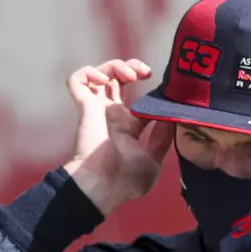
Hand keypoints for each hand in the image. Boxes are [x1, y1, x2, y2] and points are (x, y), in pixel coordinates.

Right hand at [62, 59, 174, 215]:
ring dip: (115, 66)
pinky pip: (76, 79)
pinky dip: (88, 73)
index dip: (148, 89)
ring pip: (99, 74)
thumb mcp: (154, 160)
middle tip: (145, 72)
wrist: (103, 185)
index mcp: (128, 127)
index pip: (136, 98)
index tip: (163, 87)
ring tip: (130, 76)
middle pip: (117, 79)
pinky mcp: (84, 106)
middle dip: (131, 67)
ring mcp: (97, 109)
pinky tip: (102, 81)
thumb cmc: (127, 180)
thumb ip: (162, 138)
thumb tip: (173, 118)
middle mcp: (112, 115)